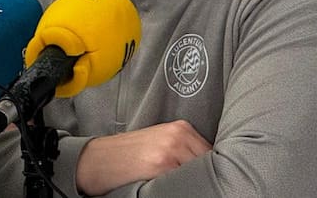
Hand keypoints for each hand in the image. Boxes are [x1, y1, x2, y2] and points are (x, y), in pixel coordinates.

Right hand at [76, 120, 211, 195]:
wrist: (98, 159)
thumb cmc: (129, 154)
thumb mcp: (159, 142)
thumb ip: (183, 148)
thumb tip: (209, 165)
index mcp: (180, 128)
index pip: (212, 150)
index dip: (215, 167)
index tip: (217, 176)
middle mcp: (177, 136)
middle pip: (209, 161)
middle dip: (208, 176)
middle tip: (206, 185)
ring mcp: (170, 151)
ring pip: (199, 171)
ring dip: (198, 182)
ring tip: (189, 187)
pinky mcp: (160, 166)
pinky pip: (182, 181)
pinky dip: (184, 187)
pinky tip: (178, 189)